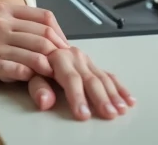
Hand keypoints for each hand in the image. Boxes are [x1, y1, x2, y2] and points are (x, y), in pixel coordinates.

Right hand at [0, 2, 70, 86]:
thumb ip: (6, 19)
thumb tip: (29, 28)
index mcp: (1, 10)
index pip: (44, 17)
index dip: (59, 32)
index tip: (63, 46)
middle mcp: (0, 23)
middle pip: (44, 35)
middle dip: (60, 52)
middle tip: (67, 64)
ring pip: (36, 52)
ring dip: (50, 65)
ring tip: (58, 75)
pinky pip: (17, 68)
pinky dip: (30, 74)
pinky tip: (35, 79)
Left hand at [0, 44, 135, 120]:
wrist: (37, 44)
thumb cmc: (32, 63)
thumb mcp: (29, 75)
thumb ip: (37, 88)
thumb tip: (44, 101)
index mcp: (59, 57)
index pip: (70, 79)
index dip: (77, 97)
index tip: (83, 114)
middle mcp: (75, 57)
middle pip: (90, 79)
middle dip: (101, 98)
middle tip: (109, 113)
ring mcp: (86, 60)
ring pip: (103, 78)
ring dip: (113, 94)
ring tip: (120, 109)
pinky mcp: (92, 65)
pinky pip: (109, 76)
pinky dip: (119, 88)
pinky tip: (128, 99)